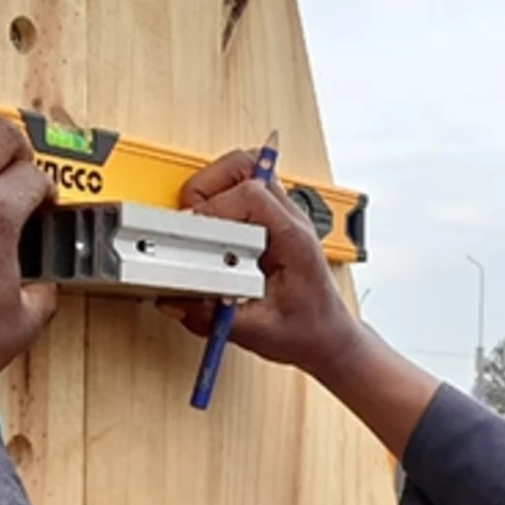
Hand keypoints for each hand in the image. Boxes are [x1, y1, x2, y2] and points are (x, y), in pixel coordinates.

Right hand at [156, 149, 364, 377]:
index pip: (250, 195)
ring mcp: (282, 218)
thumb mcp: (257, 331)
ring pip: (246, 171)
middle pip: (246, 167)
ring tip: (196, 218)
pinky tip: (208, 225)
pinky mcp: (272, 223)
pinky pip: (245, 191)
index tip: (191, 232)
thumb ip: (212, 318)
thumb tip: (176, 301)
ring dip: (213, 186)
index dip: (213, 208)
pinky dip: (220, 198)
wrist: (328, 338)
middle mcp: (290, 220)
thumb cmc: (307, 330)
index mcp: (293, 238)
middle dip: (208, 185)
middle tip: (190, 218)